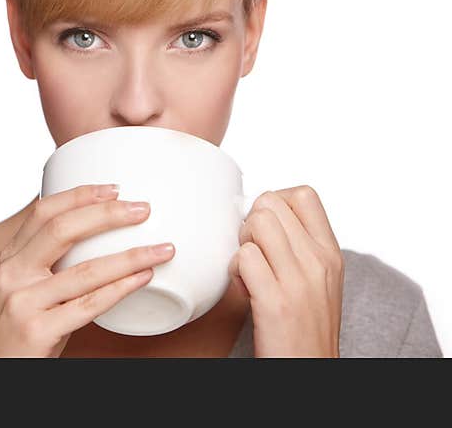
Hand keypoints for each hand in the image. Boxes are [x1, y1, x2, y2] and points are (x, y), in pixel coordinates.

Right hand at [0, 183, 175, 356]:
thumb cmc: (18, 332)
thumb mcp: (23, 288)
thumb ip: (48, 264)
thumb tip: (99, 236)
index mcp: (10, 258)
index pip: (43, 212)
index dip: (79, 196)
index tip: (115, 188)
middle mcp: (13, 274)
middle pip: (62, 230)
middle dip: (107, 215)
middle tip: (143, 210)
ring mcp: (23, 302)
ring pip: (84, 270)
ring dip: (130, 256)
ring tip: (161, 249)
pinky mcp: (38, 330)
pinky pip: (89, 305)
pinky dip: (121, 289)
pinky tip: (143, 279)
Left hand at [229, 185, 343, 356]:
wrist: (310, 370)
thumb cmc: (305, 324)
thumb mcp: (318, 279)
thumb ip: (299, 246)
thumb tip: (261, 214)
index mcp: (330, 252)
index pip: (303, 194)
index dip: (274, 202)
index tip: (267, 228)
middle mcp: (319, 261)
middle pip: (270, 203)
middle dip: (250, 221)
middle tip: (252, 250)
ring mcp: (299, 281)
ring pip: (256, 223)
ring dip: (241, 242)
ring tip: (247, 268)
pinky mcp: (276, 302)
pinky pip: (244, 257)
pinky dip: (234, 269)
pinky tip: (243, 287)